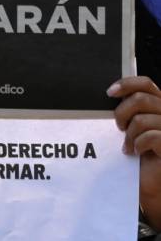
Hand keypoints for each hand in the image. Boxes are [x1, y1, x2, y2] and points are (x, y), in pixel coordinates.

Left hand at [110, 75, 160, 228]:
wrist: (150, 182)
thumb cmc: (139, 153)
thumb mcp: (131, 127)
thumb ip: (128, 110)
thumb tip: (111, 93)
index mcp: (159, 105)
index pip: (146, 83)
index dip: (127, 84)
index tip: (109, 93)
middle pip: (141, 99)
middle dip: (122, 113)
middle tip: (118, 128)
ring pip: (142, 120)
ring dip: (129, 134)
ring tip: (128, 145)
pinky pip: (151, 137)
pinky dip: (138, 144)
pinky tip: (135, 152)